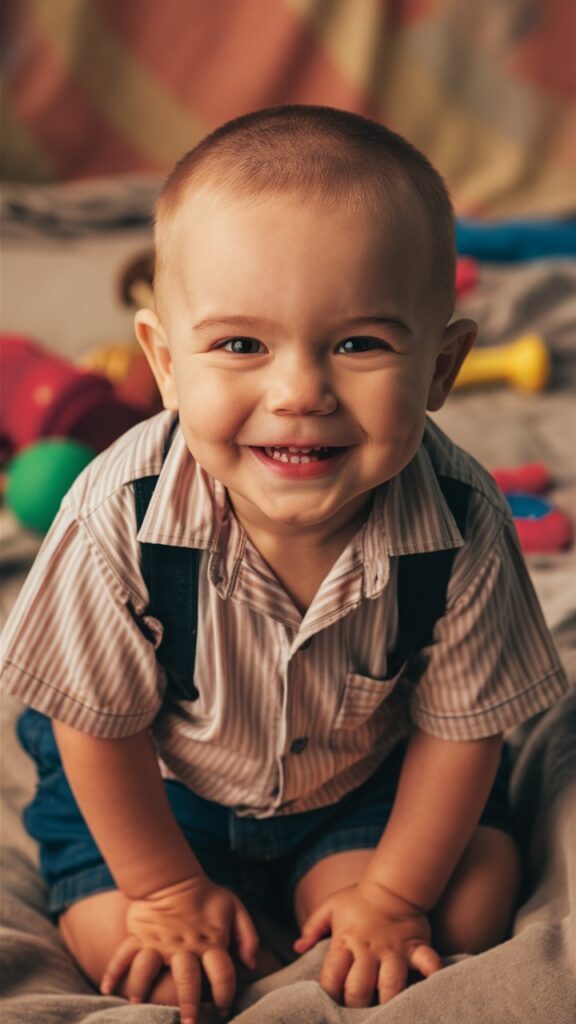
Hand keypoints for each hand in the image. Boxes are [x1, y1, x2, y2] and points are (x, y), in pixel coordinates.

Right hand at [100, 876, 258, 1023]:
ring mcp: (158, 942)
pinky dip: (113, 971)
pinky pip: (122, 955)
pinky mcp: (138, 937)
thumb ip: (248, 937)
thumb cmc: (206, 898)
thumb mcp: (234, 910)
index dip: (225, 994)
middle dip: (188, 1004)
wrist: (171, 878)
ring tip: (139, 1006)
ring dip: (143, 988)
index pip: (222, 972)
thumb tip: (252, 966)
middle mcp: (183, 946)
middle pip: (186, 978)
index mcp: (210, 941)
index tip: (222, 1009)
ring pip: (148, 968)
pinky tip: (107, 989)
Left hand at [293, 880, 441, 1006]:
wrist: (392, 885)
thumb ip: (312, 928)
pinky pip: (427, 962)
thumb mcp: (330, 907)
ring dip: (387, 1002)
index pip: (332, 975)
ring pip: (391, 983)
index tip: (329, 1004)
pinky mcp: (416, 947)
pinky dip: (432, 974)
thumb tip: (297, 948)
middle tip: (355, 1015)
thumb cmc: (358, 899)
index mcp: (346, 940)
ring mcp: (394, 950)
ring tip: (385, 1015)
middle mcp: (369, 948)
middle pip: (359, 987)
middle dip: (355, 1006)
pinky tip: (431, 987)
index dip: (329, 994)